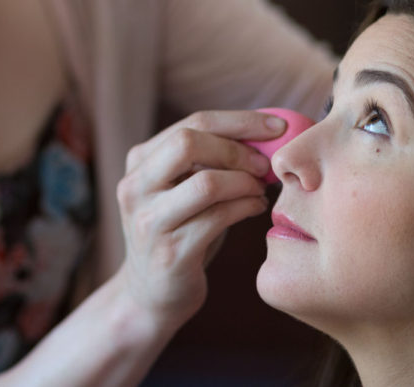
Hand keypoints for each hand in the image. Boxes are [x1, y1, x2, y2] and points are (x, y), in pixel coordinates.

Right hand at [115, 110, 279, 329]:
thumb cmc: (180, 230)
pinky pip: (218, 218)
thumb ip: (209, 160)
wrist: (152, 293)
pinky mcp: (170, 253)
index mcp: (139, 161)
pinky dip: (246, 207)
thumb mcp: (181, 189)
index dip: (240, 121)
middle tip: (265, 165)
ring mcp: (150, 221)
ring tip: (261, 189)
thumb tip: (267, 133)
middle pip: (189, 143)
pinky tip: (256, 207)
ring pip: (207, 183)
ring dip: (245, 182)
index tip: (278, 126)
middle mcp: (135, 187)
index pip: (192, 122)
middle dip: (238, 150)